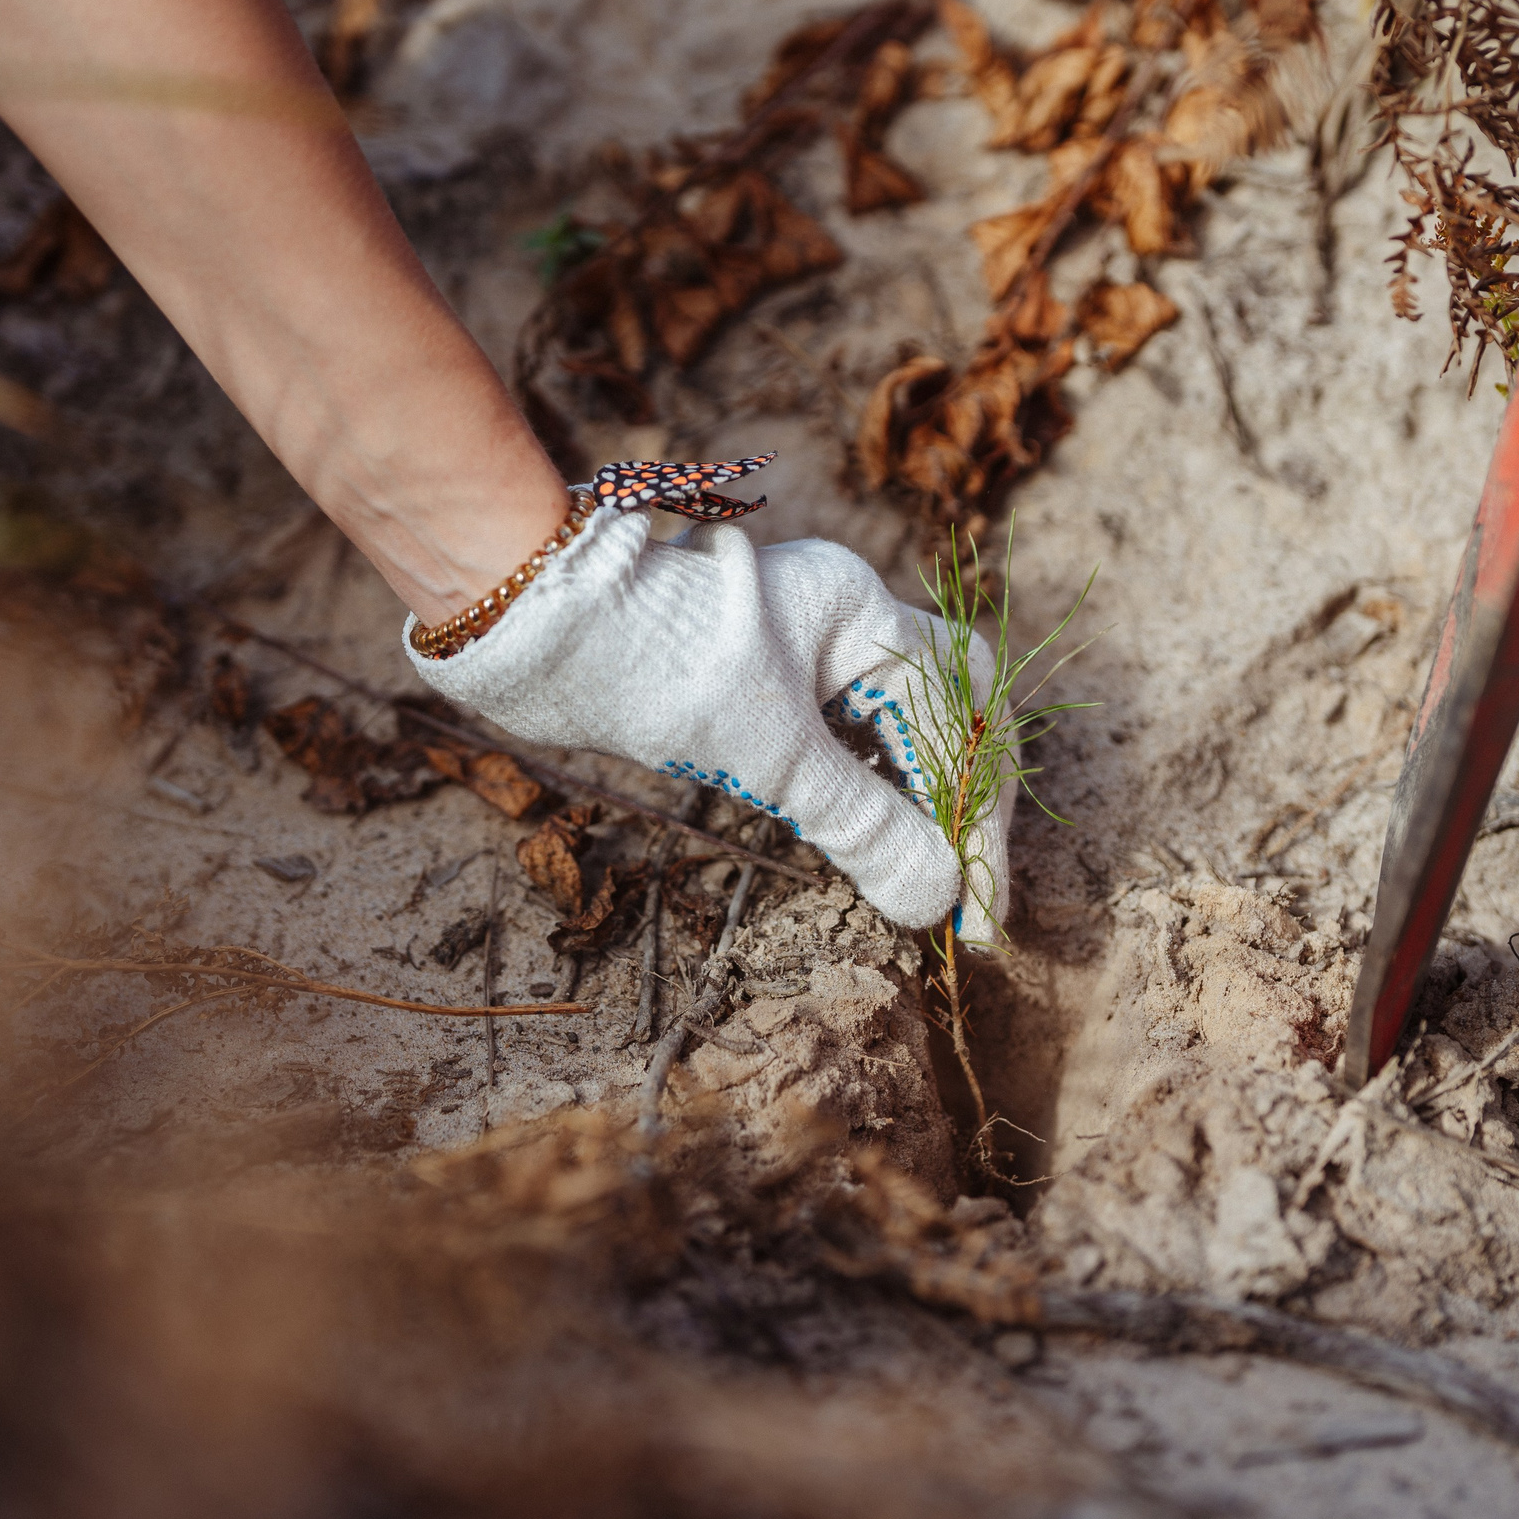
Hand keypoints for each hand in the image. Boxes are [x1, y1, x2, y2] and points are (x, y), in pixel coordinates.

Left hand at [406, 503, 1010, 935]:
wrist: (539, 629)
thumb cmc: (653, 667)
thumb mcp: (768, 755)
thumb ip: (859, 824)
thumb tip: (935, 897)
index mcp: (862, 611)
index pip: (963, 717)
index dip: (979, 818)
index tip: (976, 907)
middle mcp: (847, 614)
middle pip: (951, 712)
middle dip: (964, 805)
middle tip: (965, 895)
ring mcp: (808, 641)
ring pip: (901, 726)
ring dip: (919, 802)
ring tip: (919, 881)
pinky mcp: (768, 675)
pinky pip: (851, 734)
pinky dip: (871, 790)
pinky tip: (866, 841)